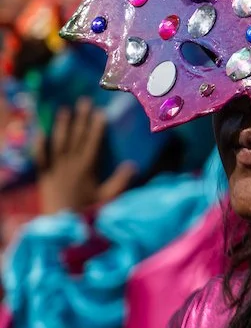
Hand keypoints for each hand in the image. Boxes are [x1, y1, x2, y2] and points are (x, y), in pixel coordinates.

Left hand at [34, 98, 135, 213]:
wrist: (62, 226)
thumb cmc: (88, 212)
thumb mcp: (108, 198)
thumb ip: (120, 182)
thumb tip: (133, 165)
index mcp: (87, 168)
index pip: (93, 142)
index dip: (97, 127)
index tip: (101, 112)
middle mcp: (70, 165)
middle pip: (76, 137)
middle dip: (80, 119)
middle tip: (84, 101)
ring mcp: (56, 169)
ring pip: (58, 143)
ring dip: (61, 126)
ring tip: (64, 110)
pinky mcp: (44, 177)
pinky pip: (40, 159)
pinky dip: (39, 146)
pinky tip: (40, 134)